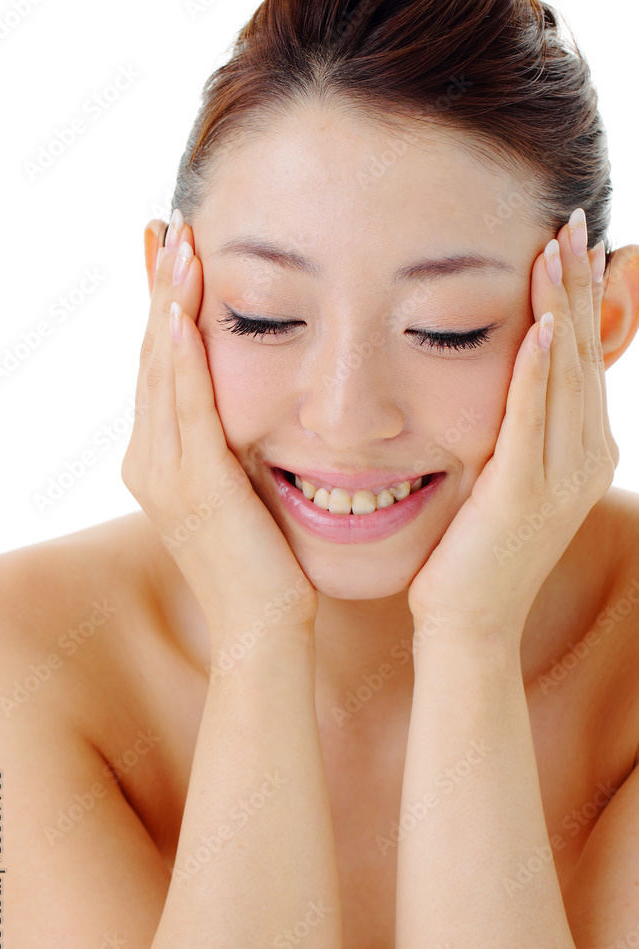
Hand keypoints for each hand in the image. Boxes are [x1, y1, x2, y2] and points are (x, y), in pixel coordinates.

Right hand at [121, 216, 317, 652]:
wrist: (264, 628)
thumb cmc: (265, 563)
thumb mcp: (242, 491)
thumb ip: (234, 447)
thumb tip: (252, 408)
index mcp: (160, 461)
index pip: (161, 368)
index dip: (164, 309)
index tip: (173, 255)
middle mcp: (150, 461)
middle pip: (152, 358)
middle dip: (159, 290)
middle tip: (167, 227)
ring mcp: (164, 474)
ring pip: (162, 372)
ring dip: (168, 304)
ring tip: (177, 243)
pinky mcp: (195, 485)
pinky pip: (185, 407)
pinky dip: (182, 355)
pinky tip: (182, 310)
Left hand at [406, 209, 618, 641]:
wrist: (468, 623)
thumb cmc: (474, 551)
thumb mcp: (505, 478)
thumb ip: (515, 428)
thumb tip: (507, 378)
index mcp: (579, 451)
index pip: (582, 358)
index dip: (579, 298)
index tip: (569, 243)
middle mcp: (582, 458)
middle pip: (583, 354)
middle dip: (577, 285)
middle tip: (572, 220)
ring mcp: (558, 478)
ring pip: (566, 375)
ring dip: (562, 308)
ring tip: (557, 247)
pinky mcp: (522, 495)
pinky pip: (532, 421)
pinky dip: (539, 372)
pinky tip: (540, 325)